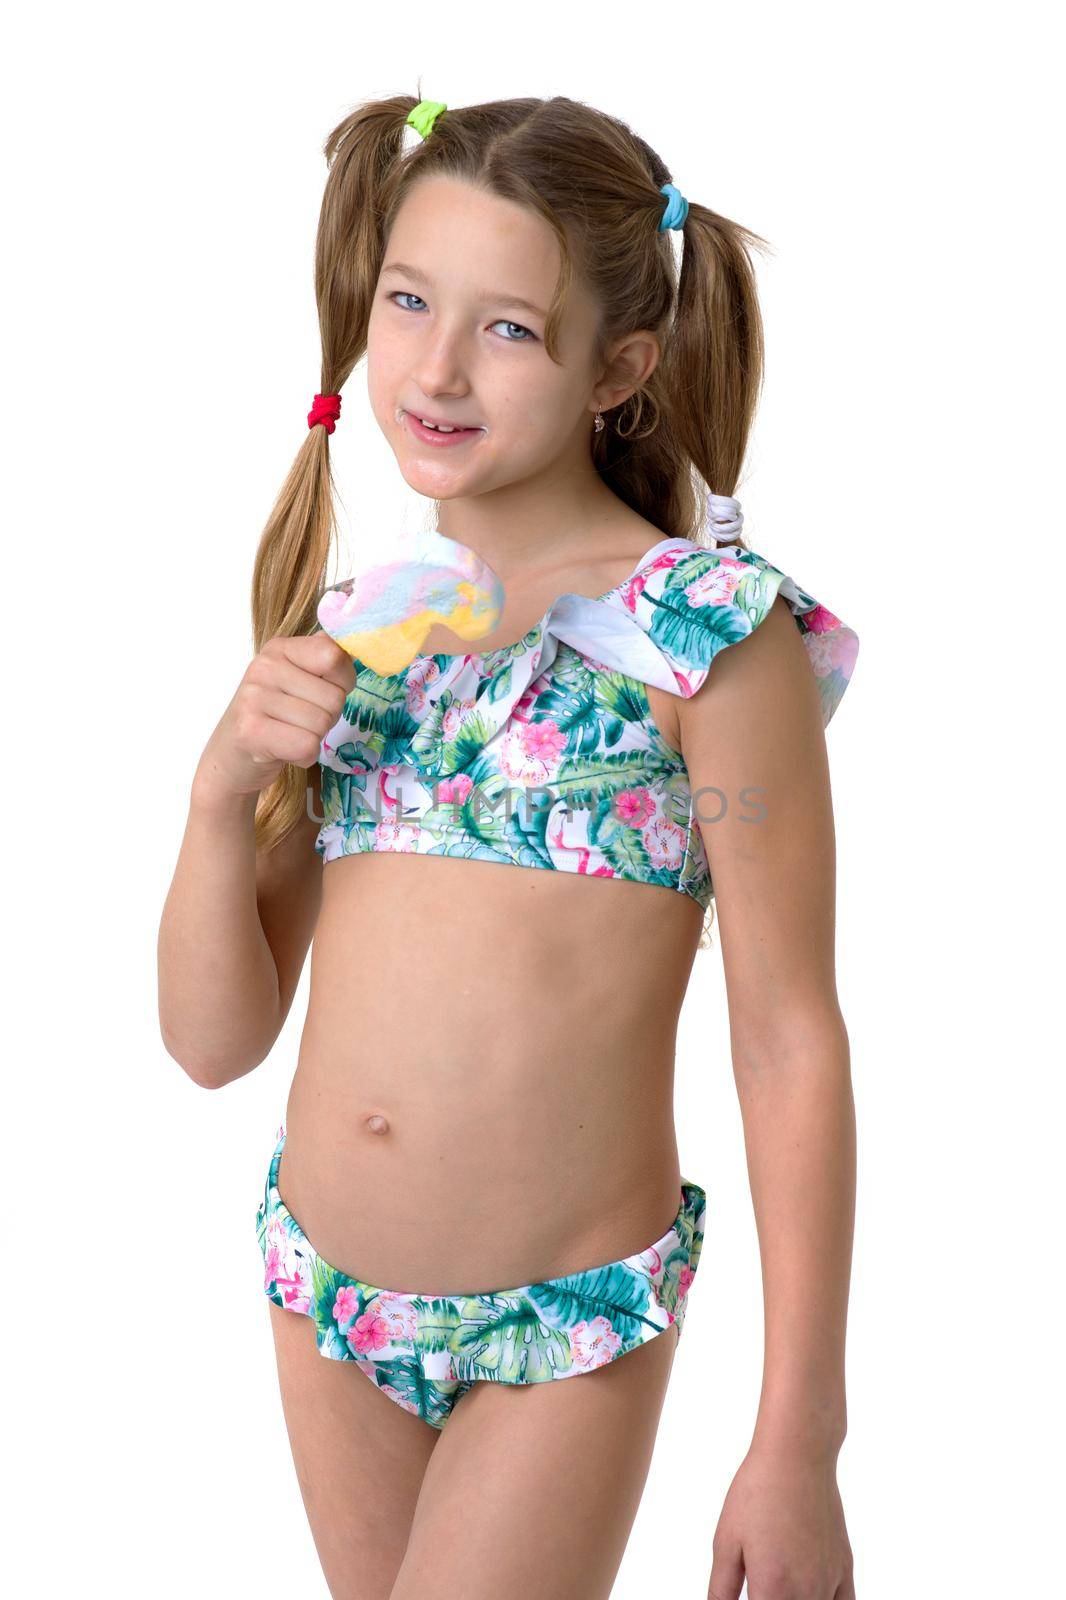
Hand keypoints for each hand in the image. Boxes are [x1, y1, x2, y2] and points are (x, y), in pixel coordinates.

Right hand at [194, 632, 355, 803]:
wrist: (232, 755)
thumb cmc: (275, 716)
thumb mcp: (298, 678)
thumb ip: (324, 659)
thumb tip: (350, 645)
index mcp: (280, 649)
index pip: (334, 655)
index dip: (343, 681)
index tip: (324, 691)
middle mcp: (264, 667)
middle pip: (334, 697)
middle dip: (327, 717)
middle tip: (300, 721)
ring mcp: (254, 698)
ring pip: (322, 724)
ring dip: (314, 738)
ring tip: (289, 733)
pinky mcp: (251, 731)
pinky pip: (307, 746)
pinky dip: (303, 756)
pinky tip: (284, 750)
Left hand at [707, 1443, 854, 1599]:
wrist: (797, 1456)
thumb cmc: (757, 1491)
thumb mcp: (726, 1541)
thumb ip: (721, 1589)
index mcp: (772, 1588)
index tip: (747, 1595)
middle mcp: (806, 1591)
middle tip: (758, 1585)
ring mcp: (829, 1581)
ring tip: (779, 1585)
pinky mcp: (844, 1567)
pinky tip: (810, 1595)